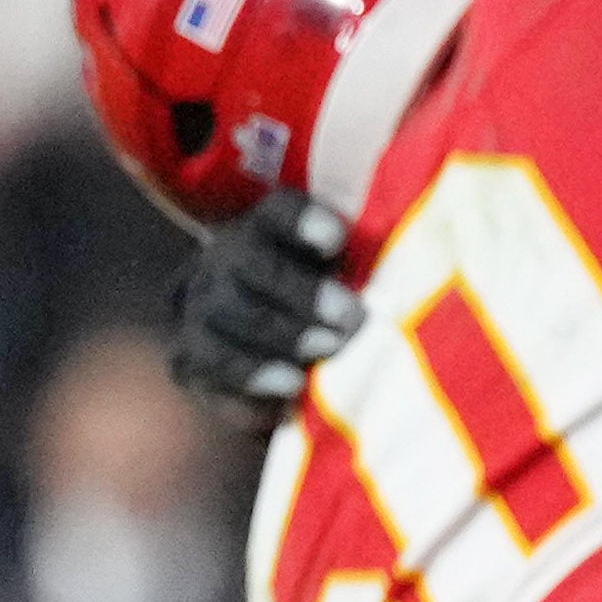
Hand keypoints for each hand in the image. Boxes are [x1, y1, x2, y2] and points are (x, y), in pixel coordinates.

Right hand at [164, 189, 363, 416]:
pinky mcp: (190, 357)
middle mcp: (227, 259)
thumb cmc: (321, 304)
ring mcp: (201, 307)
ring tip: (321, 359)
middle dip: (302, 294)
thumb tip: (411, 282)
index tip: (337, 240)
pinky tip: (289, 390)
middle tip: (351, 318)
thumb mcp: (342, 276)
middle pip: (252, 265)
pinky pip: (212, 367)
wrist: (256, 344)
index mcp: (268, 227)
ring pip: (227, 317)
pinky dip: (252, 381)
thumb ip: (365, 270)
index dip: (304, 222)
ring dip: (279, 339)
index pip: (280, 211)